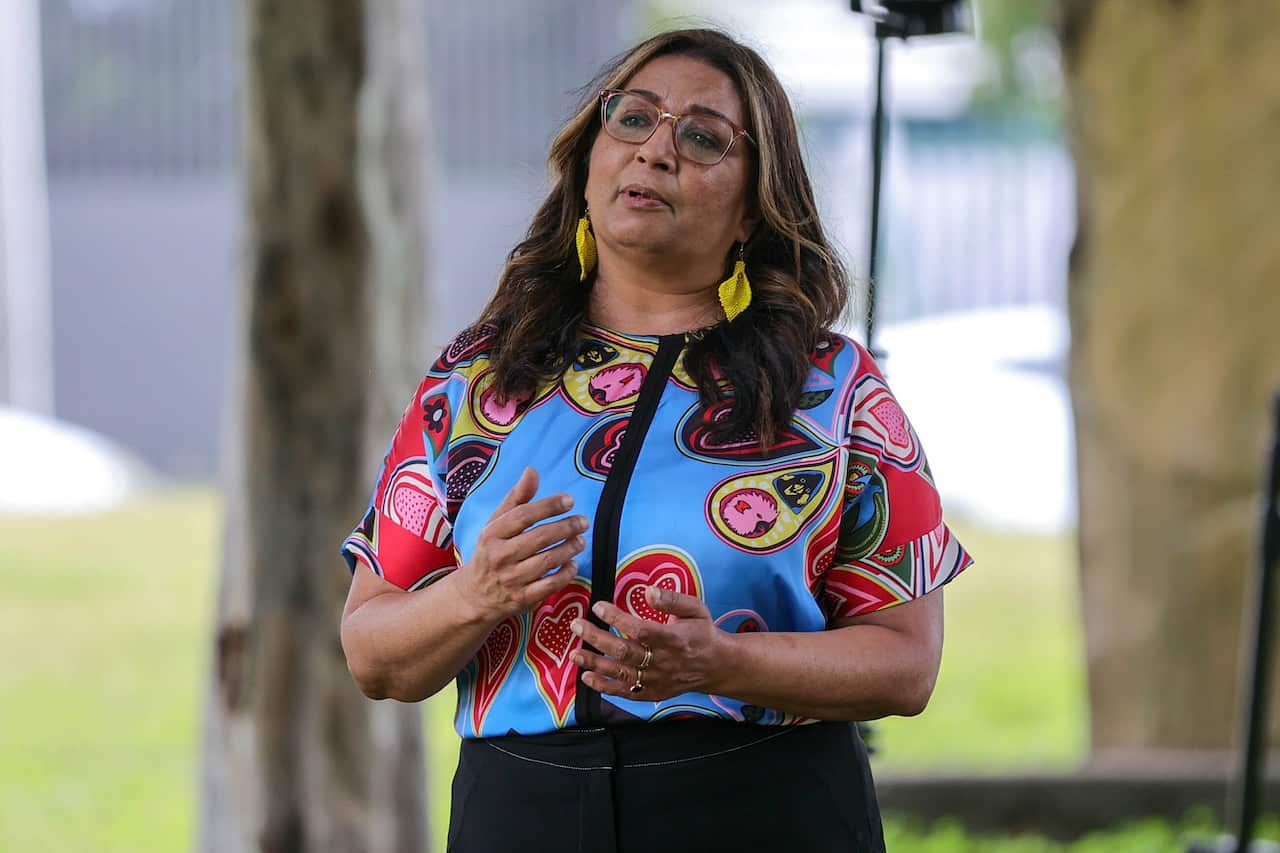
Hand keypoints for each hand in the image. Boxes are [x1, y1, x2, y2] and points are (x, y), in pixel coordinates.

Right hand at [453, 467, 588, 622]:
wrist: (474, 596)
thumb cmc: (490, 552)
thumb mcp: (496, 524)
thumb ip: (517, 498)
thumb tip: (532, 471)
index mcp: (492, 534)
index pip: (523, 515)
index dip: (549, 506)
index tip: (569, 500)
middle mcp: (500, 556)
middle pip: (540, 537)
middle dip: (567, 527)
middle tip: (583, 522)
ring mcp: (511, 579)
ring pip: (547, 561)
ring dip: (569, 548)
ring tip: (581, 540)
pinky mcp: (522, 599)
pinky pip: (550, 585)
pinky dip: (566, 573)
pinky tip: (573, 564)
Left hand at [570, 586, 727, 700]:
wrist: (717, 667)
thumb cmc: (703, 633)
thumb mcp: (696, 609)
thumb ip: (673, 599)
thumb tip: (648, 590)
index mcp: (673, 638)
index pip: (640, 629)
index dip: (617, 619)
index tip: (598, 606)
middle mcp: (662, 661)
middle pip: (624, 652)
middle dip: (597, 638)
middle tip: (577, 625)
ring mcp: (656, 679)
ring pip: (620, 673)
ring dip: (595, 663)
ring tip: (575, 652)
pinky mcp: (652, 692)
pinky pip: (625, 692)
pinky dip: (605, 687)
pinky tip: (587, 677)